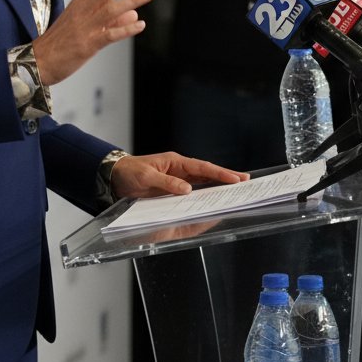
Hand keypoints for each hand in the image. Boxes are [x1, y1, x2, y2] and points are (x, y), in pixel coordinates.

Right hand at [32, 0, 153, 85]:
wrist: (37, 62)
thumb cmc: (59, 43)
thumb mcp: (82, 26)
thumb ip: (110, 19)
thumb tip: (134, 13)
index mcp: (79, 3)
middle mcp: (82, 11)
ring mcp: (85, 27)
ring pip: (112, 9)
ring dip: (133, 0)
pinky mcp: (87, 45)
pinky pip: (109, 34)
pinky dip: (126, 29)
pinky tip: (140, 24)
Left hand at [110, 151, 248, 199]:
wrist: (116, 176)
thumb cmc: (130, 172)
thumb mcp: (146, 177)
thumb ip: (166, 183)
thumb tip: (187, 190)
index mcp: (175, 162)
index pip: (201, 168)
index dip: (219, 173)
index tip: (235, 178)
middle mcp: (179, 169)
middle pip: (206, 173)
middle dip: (225, 177)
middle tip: (245, 181)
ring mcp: (177, 178)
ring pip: (202, 182)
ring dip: (217, 186)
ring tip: (235, 190)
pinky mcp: (173, 188)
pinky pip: (192, 191)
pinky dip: (204, 195)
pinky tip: (213, 200)